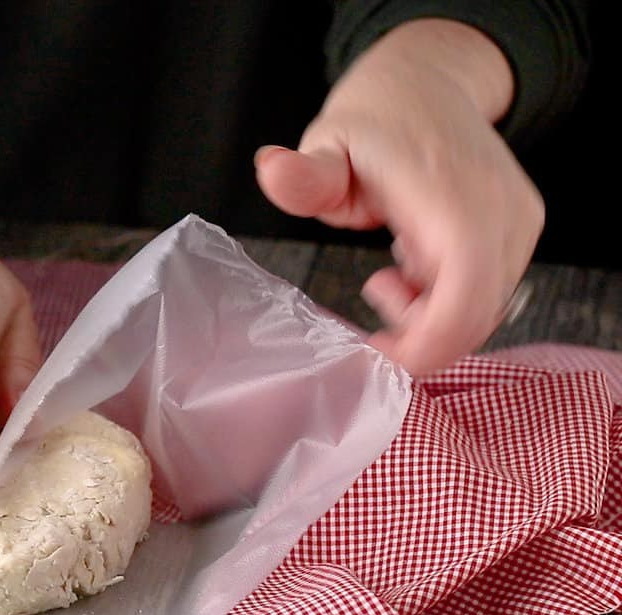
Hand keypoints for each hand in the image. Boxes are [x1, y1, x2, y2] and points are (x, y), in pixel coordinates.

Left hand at [255, 20, 541, 374]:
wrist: (427, 84)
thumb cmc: (375, 120)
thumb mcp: (326, 145)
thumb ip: (305, 176)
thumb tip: (272, 169)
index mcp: (454, 198)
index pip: (464, 298)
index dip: (425, 343)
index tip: (376, 351)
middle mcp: (501, 212)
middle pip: (476, 317)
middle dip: (420, 337)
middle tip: (373, 308)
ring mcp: (520, 221)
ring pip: (486, 310)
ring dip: (432, 315)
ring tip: (390, 274)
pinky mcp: (522, 227)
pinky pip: (491, 291)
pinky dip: (448, 298)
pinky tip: (413, 264)